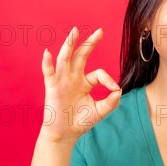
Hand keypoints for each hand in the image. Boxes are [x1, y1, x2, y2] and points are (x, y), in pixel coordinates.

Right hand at [40, 26, 121, 141]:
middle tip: (100, 31)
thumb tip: (119, 90)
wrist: (65, 135)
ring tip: (75, 31)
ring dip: (70, 45)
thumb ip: (111, 102)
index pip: (98, 73)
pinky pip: (49, 72)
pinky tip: (47, 52)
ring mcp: (62, 81)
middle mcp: (73, 78)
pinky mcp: (52, 87)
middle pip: (82, 56)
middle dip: (90, 43)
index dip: (108, 79)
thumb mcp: (100, 111)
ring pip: (66, 59)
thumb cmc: (81, 122)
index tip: (114, 90)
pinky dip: (47, 62)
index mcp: (85, 82)